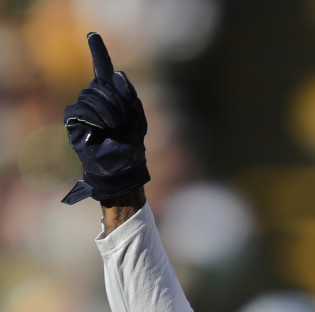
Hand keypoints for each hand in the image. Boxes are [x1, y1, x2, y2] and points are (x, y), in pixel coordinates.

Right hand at [62, 33, 148, 204]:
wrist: (124, 169)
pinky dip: (93, 117)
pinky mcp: (74, 123)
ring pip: (90, 96)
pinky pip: (80, 110)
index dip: (98, 53)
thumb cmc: (132, 147)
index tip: (93, 36)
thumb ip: (129, 96)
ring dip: (107, 110)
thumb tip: (117, 73)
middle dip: (116, 99)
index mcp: (112, 99)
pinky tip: (101, 128)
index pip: (103, 72)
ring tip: (114, 126)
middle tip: (123, 119)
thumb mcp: (137, 119)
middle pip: (99, 85)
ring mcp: (83, 111)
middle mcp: (95, 102)